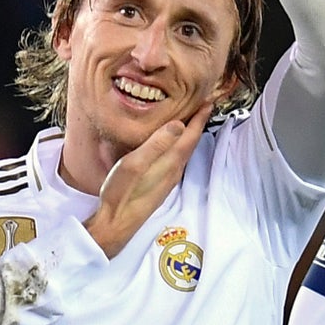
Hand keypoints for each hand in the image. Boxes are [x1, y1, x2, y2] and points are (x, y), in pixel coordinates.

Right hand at [84, 102, 211, 256]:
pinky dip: (180, 146)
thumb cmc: (121, 194)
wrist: (116, 224)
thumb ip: (156, 144)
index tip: (208, 101)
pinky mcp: (160, 185)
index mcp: (169, 163)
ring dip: (190, 135)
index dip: (200, 118)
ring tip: (190, 120)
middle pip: (190, 143)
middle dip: (198, 124)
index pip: (190, 136)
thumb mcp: (134, 164)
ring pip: (184, 152)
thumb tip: (179, 125)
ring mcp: (168, 179)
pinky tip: (172, 145)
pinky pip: (176, 159)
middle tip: (203, 106)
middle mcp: (173, 171)